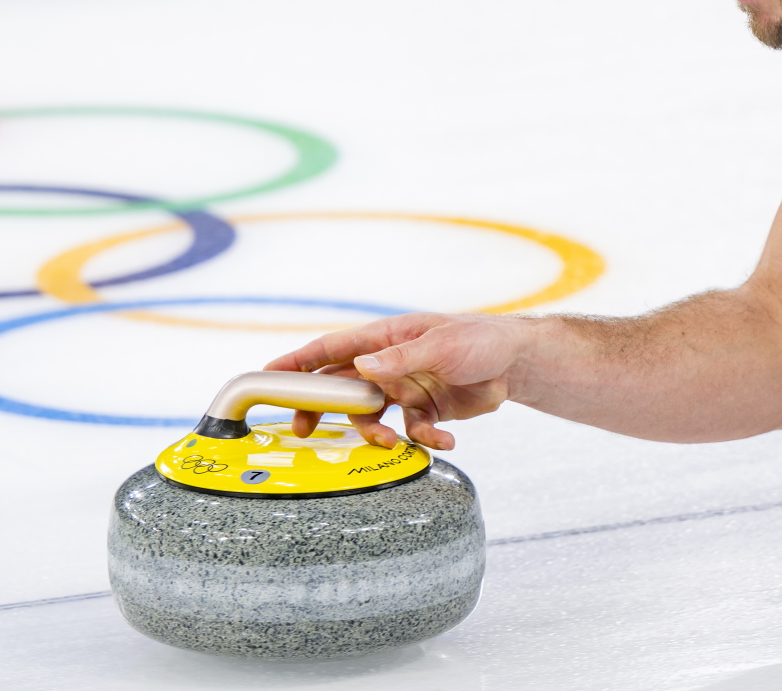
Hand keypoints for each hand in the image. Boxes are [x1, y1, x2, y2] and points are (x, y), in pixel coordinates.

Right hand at [263, 312, 534, 449]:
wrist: (516, 362)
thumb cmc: (478, 339)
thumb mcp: (439, 345)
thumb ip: (399, 358)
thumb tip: (361, 366)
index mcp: (382, 339)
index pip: (329, 350)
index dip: (295, 363)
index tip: (265, 376)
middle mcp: (386, 364)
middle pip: (339, 387)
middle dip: (319, 408)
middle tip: (302, 429)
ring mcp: (403, 387)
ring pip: (370, 415)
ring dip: (375, 433)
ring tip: (392, 443)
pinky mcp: (423, 409)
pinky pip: (409, 430)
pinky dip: (422, 439)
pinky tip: (443, 440)